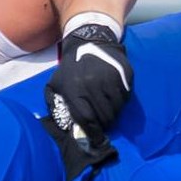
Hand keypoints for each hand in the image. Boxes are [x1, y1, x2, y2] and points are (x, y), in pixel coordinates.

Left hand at [42, 17, 131, 177]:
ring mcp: (112, 79)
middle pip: (104, 115)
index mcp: (76, 89)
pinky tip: (115, 103)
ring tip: (108, 116)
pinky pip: (125, 97)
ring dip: (113, 115)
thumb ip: (56, 105)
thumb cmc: (70, 67)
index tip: (95, 140)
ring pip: (116, 108)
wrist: (91, 41)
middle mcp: (94, 85)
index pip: (86, 118)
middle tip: (102, 128)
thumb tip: (64, 128)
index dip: (92, 132)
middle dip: (104, 125)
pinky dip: (121, 104)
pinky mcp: (125, 75)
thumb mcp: (55, 84)